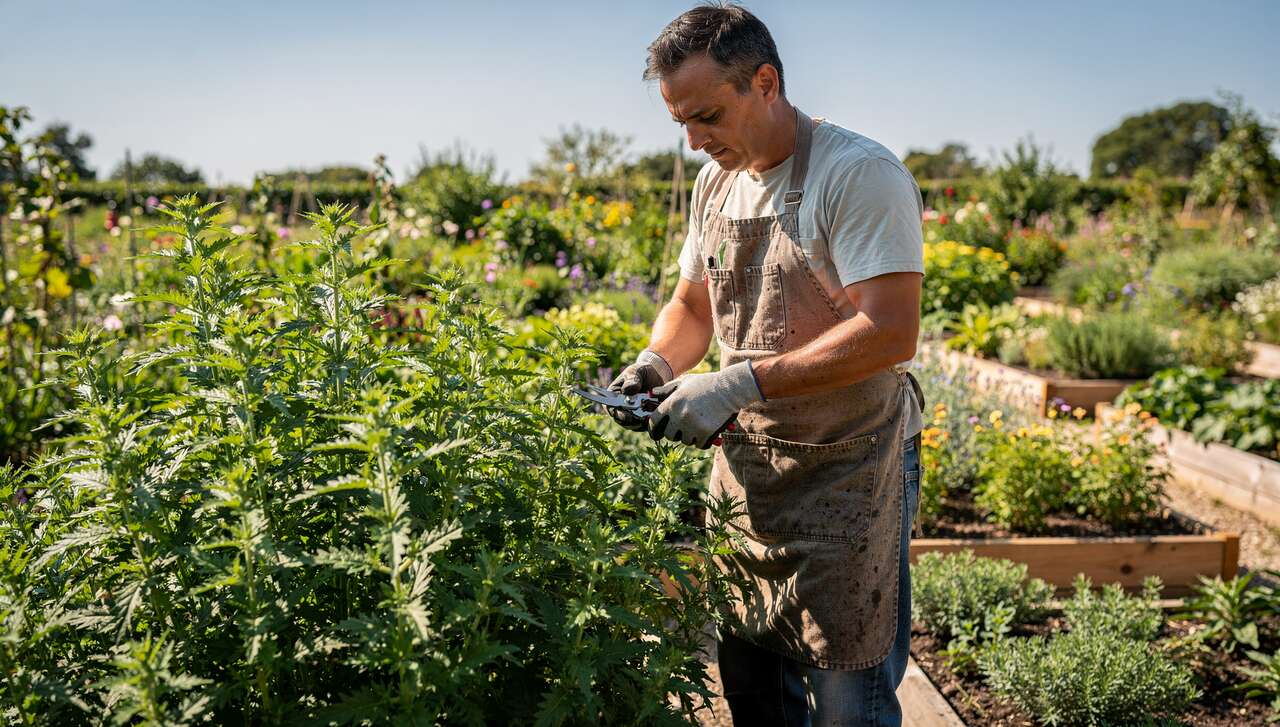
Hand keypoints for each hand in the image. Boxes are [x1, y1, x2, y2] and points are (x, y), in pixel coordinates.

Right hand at [607, 351, 672, 431]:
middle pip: (622, 421)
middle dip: (631, 422)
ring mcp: (631, 415)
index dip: (618, 414)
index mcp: (613, 396)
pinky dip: (650, 423)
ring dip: (641, 423)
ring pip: (634, 426)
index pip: (611, 408)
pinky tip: (657, 417)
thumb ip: (631, 380)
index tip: (627, 415)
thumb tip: (628, 391)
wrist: (655, 375)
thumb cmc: (640, 372)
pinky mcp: (643, 419)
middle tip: (641, 419)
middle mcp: (620, 408)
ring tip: (650, 417)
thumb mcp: (635, 372)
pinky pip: (645, 425)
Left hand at [647, 361, 762, 447]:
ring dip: (691, 437)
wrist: (730, 388)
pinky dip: (703, 441)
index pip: (654, 422)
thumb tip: (652, 394)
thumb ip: (667, 389)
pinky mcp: (706, 433)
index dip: (654, 428)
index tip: (657, 433)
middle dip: (675, 433)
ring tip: (698, 427)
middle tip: (684, 429)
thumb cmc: (707, 384)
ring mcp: (692, 425)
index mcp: (672, 403)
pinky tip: (707, 433)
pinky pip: (699, 445)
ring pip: (685, 441)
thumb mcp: (685, 381)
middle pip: (669, 435)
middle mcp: (679, 416)